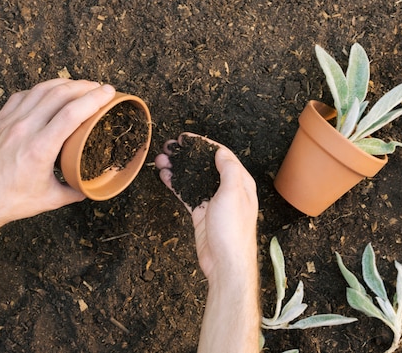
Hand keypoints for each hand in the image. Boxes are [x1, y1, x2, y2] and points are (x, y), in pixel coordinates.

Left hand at [0, 79, 115, 227]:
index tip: (109, 93)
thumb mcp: (51, 199)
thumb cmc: (11, 201)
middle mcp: (23, 130)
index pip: (72, 113)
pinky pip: (23, 96)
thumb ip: (76, 190)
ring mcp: (8, 123)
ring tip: (80, 86)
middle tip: (99, 88)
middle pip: (59, 95)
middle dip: (84, 87)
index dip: (94, 99)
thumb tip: (92, 185)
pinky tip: (51, 92)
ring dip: (64, 84)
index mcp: (40, 149)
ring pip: (41, 90)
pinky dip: (42, 90)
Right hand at [155, 133, 257, 283]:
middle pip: (204, 166)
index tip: (186, 138)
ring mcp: (213, 201)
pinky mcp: (201, 213)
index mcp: (240, 181)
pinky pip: (187, 194)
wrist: (225, 262)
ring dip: (177, 168)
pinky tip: (165, 176)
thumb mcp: (233, 193)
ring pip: (193, 179)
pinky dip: (176, 184)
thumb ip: (228, 170)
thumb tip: (220, 151)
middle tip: (169, 147)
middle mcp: (227, 189)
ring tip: (161, 159)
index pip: (221, 156)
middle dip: (186, 155)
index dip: (203, 145)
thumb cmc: (233, 229)